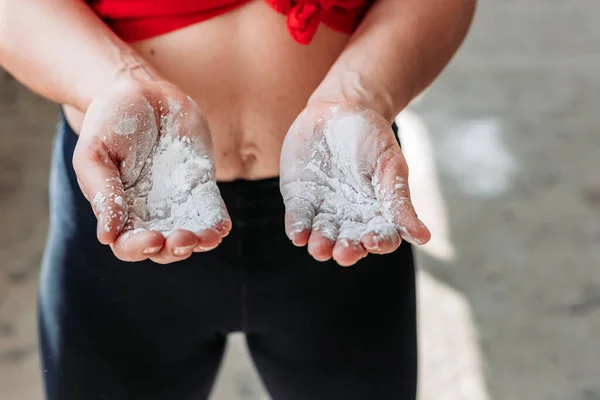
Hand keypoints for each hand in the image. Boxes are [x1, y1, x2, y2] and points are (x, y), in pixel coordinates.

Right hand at [73, 78, 230, 262]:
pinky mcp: (201, 187)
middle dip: (173, 249)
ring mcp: (178, 202)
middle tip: (182, 238)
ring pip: (190, 236)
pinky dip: (217, 224)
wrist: (143, 92)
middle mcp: (150, 213)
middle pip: (163, 249)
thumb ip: (102, 193)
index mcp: (120, 211)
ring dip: (200, 243)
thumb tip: (106, 237)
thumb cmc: (111, 122)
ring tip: (207, 238)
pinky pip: (211, 213)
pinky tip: (220, 228)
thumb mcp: (95, 154)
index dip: (139, 249)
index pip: (128, 244)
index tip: (152, 238)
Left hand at [280, 102, 430, 265]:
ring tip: (319, 248)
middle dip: (346, 250)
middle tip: (342, 252)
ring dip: (320, 245)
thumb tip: (423, 237)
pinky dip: (298, 229)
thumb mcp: (390, 165)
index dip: (378, 243)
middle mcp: (350, 220)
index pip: (381, 238)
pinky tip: (298, 234)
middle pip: (349, 243)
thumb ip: (399, 200)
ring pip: (322, 237)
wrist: (338, 110)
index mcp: (377, 214)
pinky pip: (298, 220)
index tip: (373, 241)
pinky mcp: (300, 201)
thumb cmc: (371, 137)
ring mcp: (324, 212)